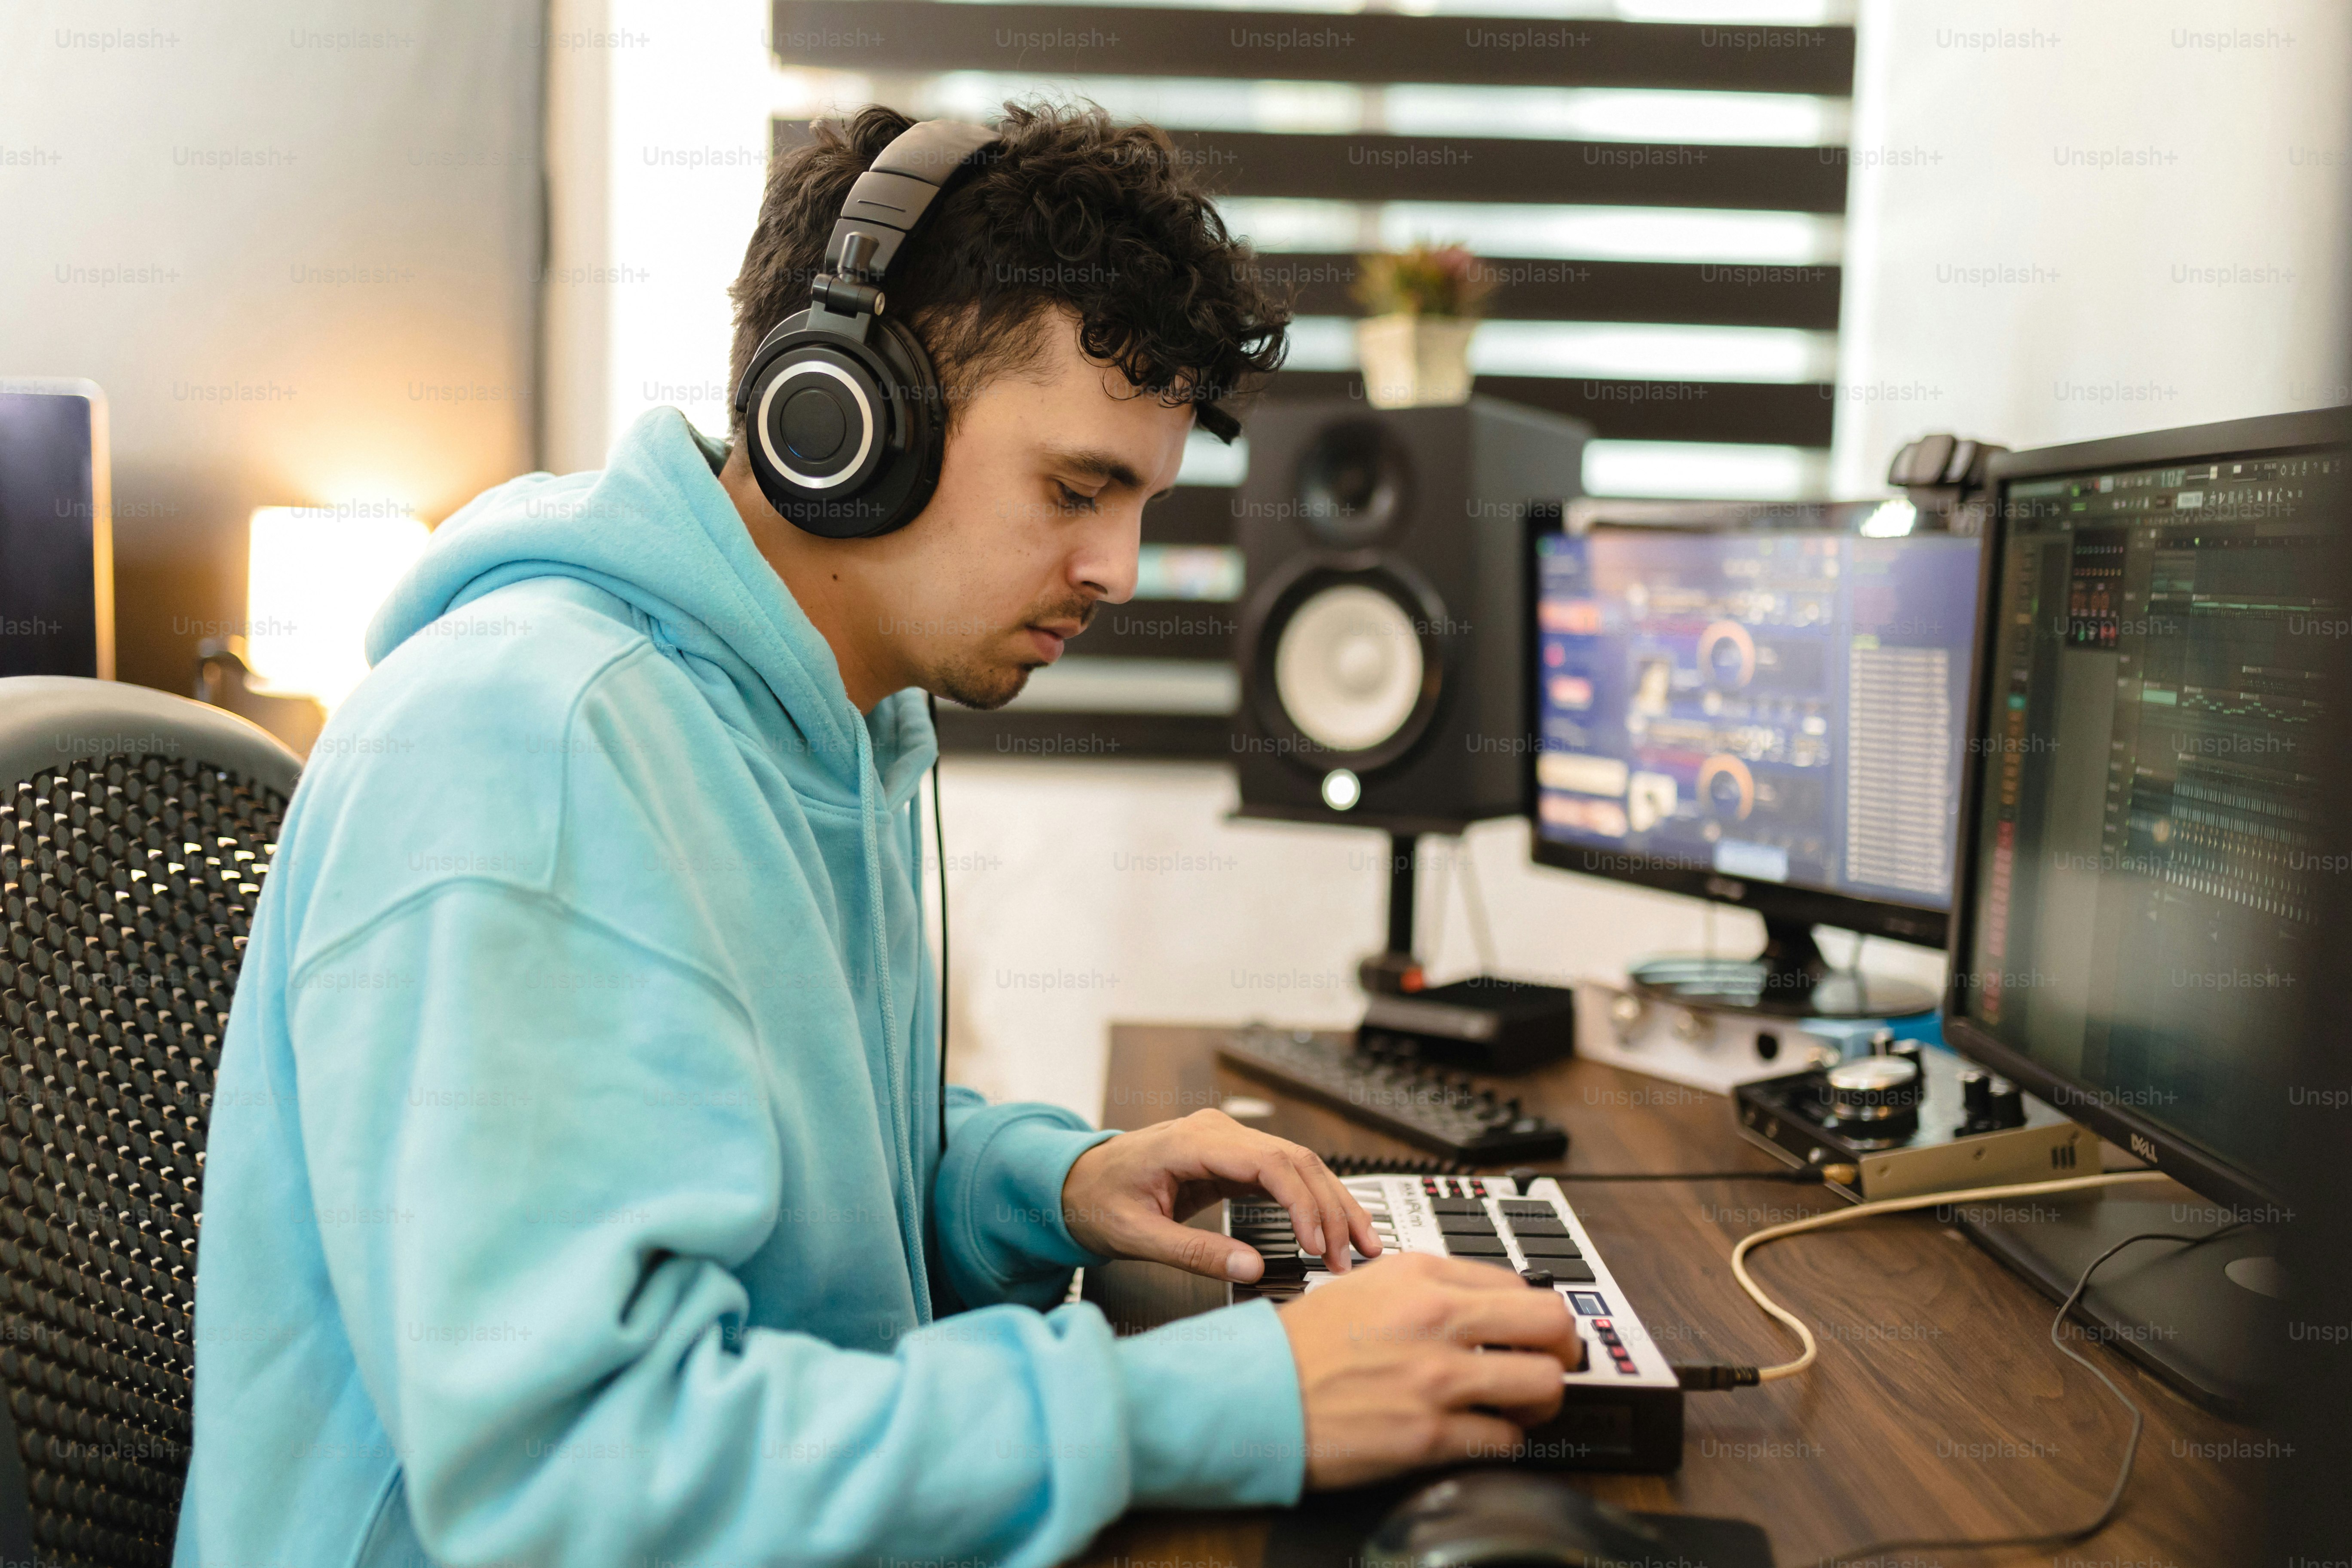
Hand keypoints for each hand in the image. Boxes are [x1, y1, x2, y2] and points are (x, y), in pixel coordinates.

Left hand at [1059, 1109, 1380, 1280]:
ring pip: (1298, 1164)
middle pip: (1296, 1160)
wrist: (1071, 1181)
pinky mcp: (1232, 1158)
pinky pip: (1283, 1174)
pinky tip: (1332, 1229)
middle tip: (1354, 1255)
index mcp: (1192, 1140)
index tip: (1320, 1243)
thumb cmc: (1096, 1200)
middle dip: (1332, 1208)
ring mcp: (1227, 1142)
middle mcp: (1217, 1132)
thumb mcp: (1136, 1235)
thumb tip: (1252, 1270)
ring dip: (1332, 1204)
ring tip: (1361, 1244)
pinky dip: (1311, 1202)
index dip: (1303, 1203)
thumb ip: (1194, 1253)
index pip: (1269, 1162)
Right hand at [1278, 1252, 1583, 1488]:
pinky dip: (1503, 1441)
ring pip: (1544, 1383)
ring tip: (1522, 1406)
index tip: (1531, 1333)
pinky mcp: (1428, 1434)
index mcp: (1420, 1275)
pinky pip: (1506, 1439)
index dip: (1534, 1315)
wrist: (1254, 1392)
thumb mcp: (1365, 1284)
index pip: (1520, 1284)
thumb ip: (1427, 1287)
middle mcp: (1435, 1318)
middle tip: (1550, 1365)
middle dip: (1563, 1350)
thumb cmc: (1303, 1344)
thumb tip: (1483, 1303)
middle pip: (1552, 1323)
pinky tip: (1482, 1435)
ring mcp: (1435, 1378)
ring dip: (1541, 1401)